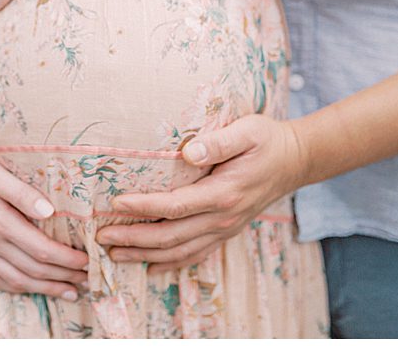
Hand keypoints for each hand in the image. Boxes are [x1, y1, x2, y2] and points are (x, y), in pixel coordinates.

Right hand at [0, 145, 89, 297]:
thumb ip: (20, 193)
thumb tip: (50, 211)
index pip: (41, 250)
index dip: (67, 260)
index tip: (87, 261)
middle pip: (33, 269)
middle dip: (63, 277)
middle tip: (88, 280)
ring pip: (16, 279)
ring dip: (44, 288)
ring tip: (68, 291)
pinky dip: (14, 287)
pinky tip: (26, 287)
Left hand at [95, 114, 306, 273]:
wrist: (296, 160)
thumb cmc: (267, 140)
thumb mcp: (248, 130)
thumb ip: (219, 141)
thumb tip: (189, 152)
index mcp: (224, 193)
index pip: (175, 206)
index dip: (143, 207)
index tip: (115, 204)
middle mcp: (223, 217)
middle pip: (171, 236)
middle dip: (133, 239)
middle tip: (101, 238)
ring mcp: (225, 228)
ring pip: (179, 251)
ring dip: (145, 256)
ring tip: (114, 255)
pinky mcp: (226, 231)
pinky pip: (195, 254)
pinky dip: (170, 264)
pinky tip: (149, 267)